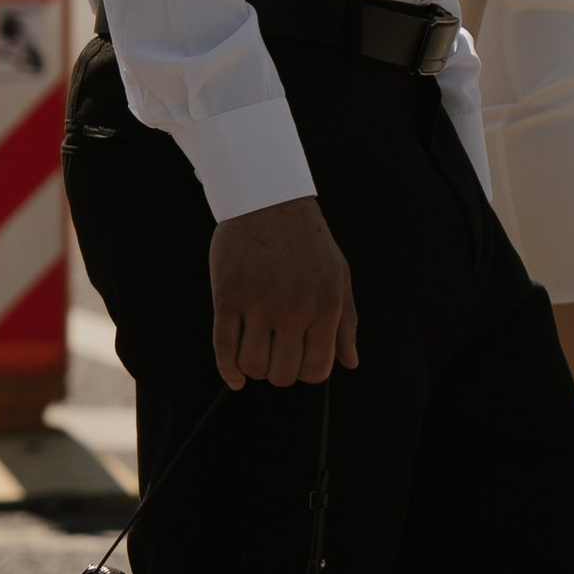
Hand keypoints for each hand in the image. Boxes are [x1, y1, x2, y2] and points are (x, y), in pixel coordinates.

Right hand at [209, 197, 358, 389]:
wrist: (269, 198)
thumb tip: (350, 363)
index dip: (304, 372)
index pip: (316, 370)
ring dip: (252, 368)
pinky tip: (234, 375)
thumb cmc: (307, 240)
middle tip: (273, 353)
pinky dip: (227, 370)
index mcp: (326, 306)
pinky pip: (223, 349)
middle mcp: (294, 308)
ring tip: (255, 350)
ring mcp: (259, 302)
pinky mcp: (228, 295)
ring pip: (253, 365)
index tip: (296, 359)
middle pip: (282, 374)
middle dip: (277, 372)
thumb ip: (346, 322)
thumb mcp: (338, 276)